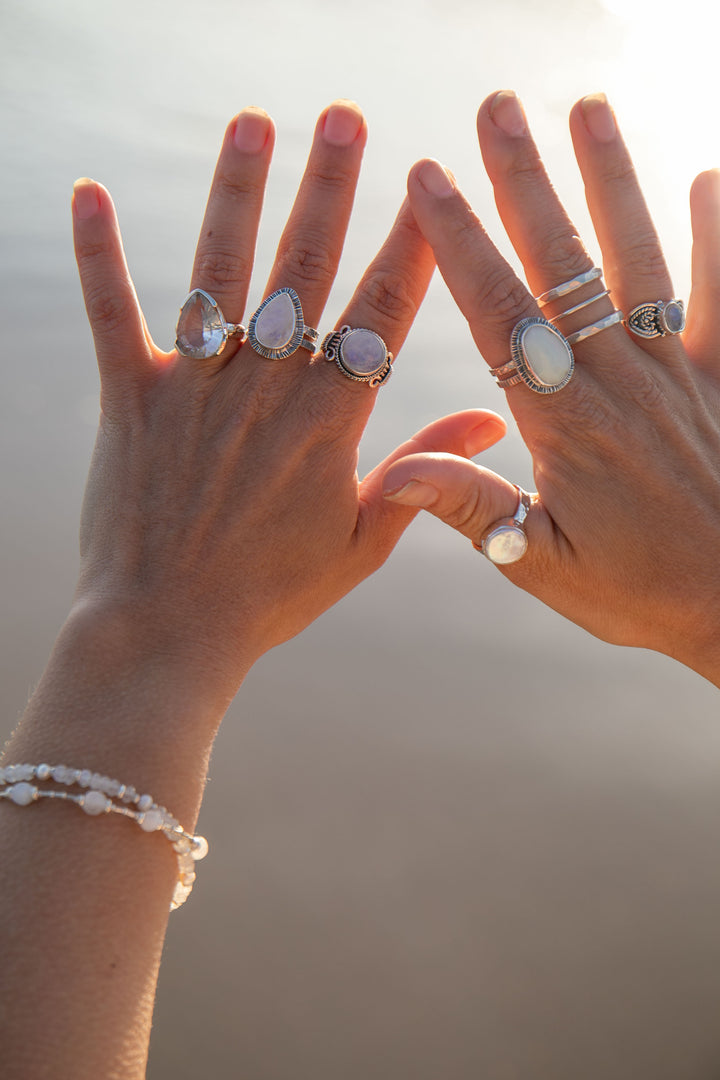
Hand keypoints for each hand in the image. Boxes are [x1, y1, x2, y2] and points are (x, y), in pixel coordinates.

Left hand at [71, 101, 505, 711]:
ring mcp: (194, 388)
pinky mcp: (132, 399)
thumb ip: (424, 470)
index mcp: (327, 421)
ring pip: (221, 271)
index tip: (426, 187)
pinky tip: (88, 191)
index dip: (407, 245)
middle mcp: (265, 388)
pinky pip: (113, 313)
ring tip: (254, 123)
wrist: (170, 632)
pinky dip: (100, 252)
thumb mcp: (365, 540)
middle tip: (346, 116)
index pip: (380, 312)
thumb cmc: (273, 595)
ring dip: (238, 192)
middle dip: (329, 187)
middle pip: (304, 269)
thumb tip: (493, 419)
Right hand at [383, 92, 719, 684]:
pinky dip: (719, 233)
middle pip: (563, 264)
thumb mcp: (540, 565)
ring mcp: (678, 371)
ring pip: (639, 258)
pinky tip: (707, 176)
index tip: (428, 181)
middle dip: (524, 182)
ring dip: (611, 181)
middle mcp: (617, 380)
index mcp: (561, 422)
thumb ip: (470, 509)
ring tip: (586, 111)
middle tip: (496, 109)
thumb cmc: (640, 592)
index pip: (499, 314)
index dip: (461, 244)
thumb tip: (396, 468)